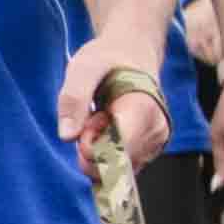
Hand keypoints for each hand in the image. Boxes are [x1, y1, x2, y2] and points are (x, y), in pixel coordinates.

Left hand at [55, 36, 168, 172]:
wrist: (132, 54)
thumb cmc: (108, 58)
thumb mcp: (84, 68)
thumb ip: (74, 98)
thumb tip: (67, 136)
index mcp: (144, 110)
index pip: (116, 152)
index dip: (92, 145)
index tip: (91, 118)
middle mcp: (156, 131)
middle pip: (113, 165)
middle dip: (92, 147)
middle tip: (95, 114)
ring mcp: (155, 143)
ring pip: (114, 169)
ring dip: (98, 150)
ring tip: (103, 116)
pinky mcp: (149, 151)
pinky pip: (118, 168)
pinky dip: (105, 154)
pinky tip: (108, 129)